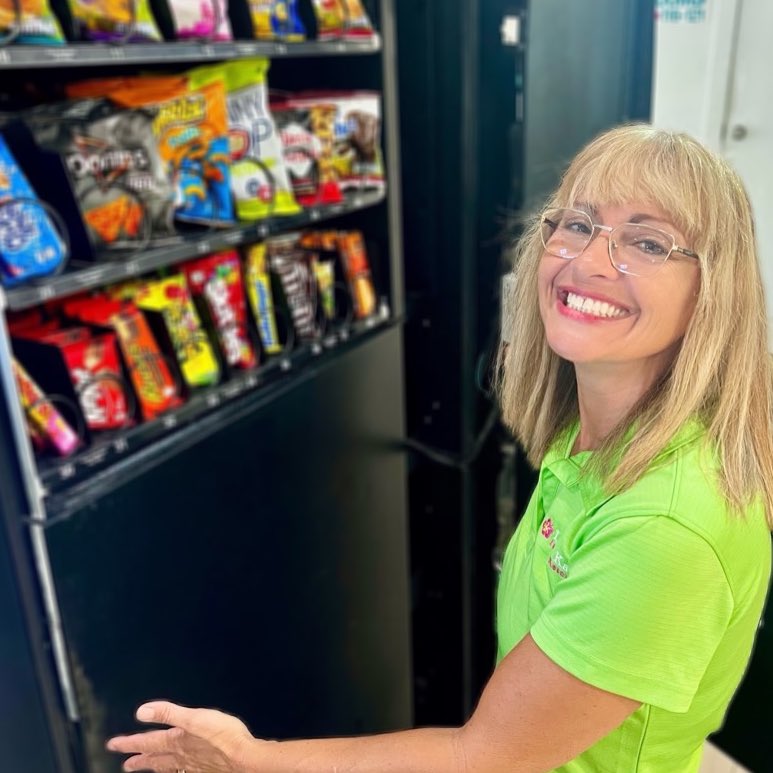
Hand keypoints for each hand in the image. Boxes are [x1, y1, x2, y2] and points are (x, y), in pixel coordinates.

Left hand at [106, 701, 260, 771]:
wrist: (243, 757)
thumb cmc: (222, 735)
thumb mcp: (194, 718)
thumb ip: (168, 713)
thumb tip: (140, 711)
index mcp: (176, 740)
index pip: (148, 742)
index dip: (129, 743)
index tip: (113, 745)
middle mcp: (180, 756)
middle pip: (154, 759)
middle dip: (139, 759)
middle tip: (125, 763)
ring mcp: (192, 765)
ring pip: (167, 767)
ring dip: (154, 767)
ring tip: (144, 768)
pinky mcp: (204, 769)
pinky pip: (182, 772)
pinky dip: (175, 771)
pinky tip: (178, 770)